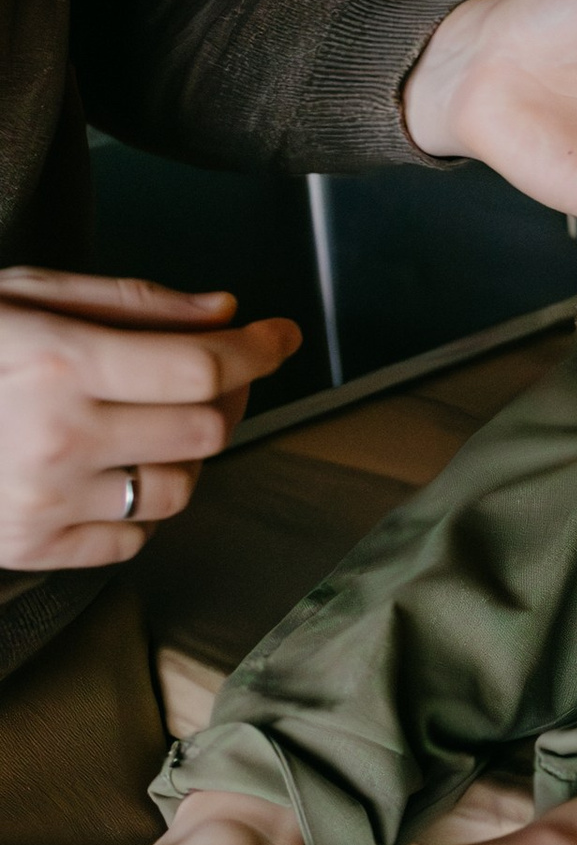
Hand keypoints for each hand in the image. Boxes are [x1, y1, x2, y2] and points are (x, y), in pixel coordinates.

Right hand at [0, 272, 299, 569]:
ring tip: (159, 422)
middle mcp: (58, 436)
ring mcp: (46, 501)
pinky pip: (134, 540)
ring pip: (180, 490)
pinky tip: (115, 470)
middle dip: (231, 397)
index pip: (200, 365)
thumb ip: (131, 303)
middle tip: (223, 373)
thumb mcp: (27, 296)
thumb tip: (224, 310)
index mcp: (57, 361)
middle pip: (204, 431)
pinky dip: (142, 508)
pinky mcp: (34, 548)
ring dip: (189, 456)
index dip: (258, 349)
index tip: (281, 335)